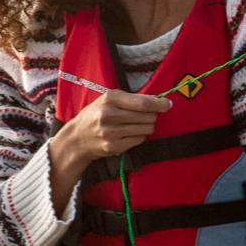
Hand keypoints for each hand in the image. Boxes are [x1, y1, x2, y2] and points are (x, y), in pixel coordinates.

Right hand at [50, 83, 173, 181]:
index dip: (158, 104)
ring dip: (146, 126)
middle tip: (146, 116)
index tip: (168, 104)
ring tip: (136, 124)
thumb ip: (131, 98)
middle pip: (147, 116)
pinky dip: (139, 136)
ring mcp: (111, 132)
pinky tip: (129, 133)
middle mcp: (109, 115)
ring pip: (146, 129)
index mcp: (110, 98)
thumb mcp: (109, 99)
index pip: (142, 103)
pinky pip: (139, 140)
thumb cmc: (96, 114)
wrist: (78, 137)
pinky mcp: (114, 146)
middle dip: (152, 116)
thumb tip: (159, 101)